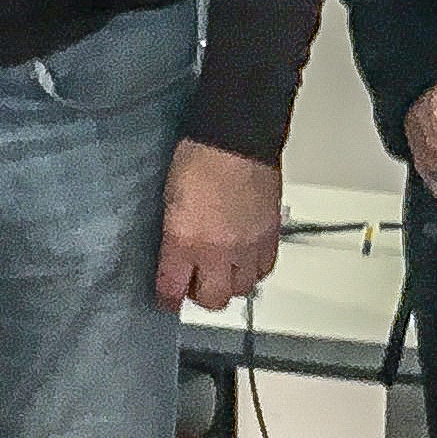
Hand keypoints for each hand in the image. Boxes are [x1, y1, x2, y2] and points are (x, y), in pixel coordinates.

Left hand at [158, 138, 284, 309]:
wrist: (236, 138)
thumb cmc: (198, 158)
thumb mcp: (169, 200)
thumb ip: (172, 235)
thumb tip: (174, 256)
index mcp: (185, 240)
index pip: (172, 289)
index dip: (167, 299)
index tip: (166, 299)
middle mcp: (217, 250)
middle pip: (212, 299)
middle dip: (202, 296)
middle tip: (196, 283)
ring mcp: (247, 245)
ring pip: (242, 289)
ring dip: (230, 284)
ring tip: (223, 269)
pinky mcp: (270, 235)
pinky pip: (265, 269)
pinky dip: (254, 269)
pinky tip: (246, 258)